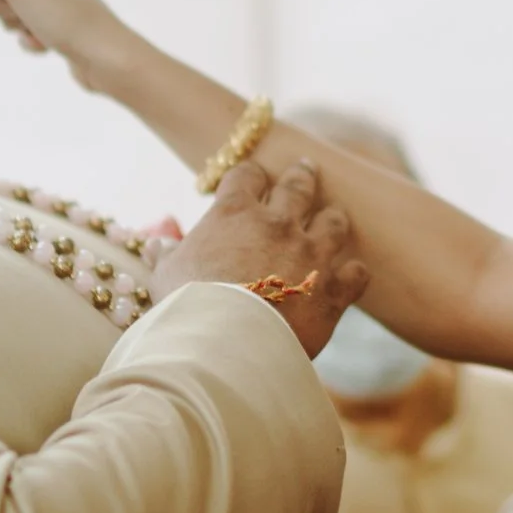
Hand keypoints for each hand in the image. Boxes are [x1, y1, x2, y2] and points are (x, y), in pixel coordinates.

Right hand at [0, 0, 143, 90]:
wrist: (105, 57)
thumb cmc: (64, 14)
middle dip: (0, 5)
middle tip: (24, 11)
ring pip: (5, 11)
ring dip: (14, 25)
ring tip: (38, 28)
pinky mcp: (55, 24)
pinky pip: (23, 32)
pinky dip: (30, 40)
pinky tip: (48, 43)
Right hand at [154, 158, 371, 356]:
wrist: (224, 344)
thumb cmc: (188, 307)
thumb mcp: (165, 276)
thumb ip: (166, 254)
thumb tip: (155, 244)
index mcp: (234, 213)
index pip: (247, 175)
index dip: (250, 176)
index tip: (251, 180)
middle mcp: (277, 224)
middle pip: (298, 184)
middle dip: (302, 175)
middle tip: (306, 169)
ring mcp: (310, 253)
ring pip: (334, 221)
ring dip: (333, 220)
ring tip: (332, 219)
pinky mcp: (333, 289)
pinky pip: (356, 272)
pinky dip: (354, 274)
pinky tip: (349, 277)